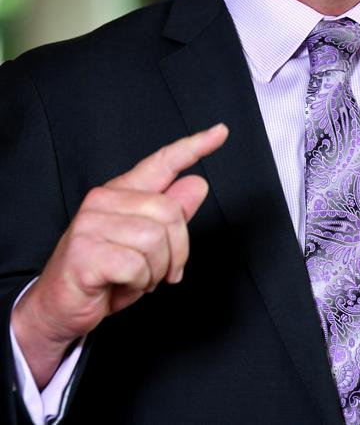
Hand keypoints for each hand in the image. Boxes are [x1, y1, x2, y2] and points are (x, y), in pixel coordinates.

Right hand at [11, 123, 227, 388]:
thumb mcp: (147, 245)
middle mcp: (105, 199)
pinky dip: (139, 283)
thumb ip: (172, 214)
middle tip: (162, 273)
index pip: (163, 161)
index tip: (221, 131)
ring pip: (155, 240)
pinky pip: (137, 265)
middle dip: (177, 251)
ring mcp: (91, 223)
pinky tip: (123, 285)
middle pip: (170, 212)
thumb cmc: (105, 275)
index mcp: (122, 191)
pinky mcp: (85, 252)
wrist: (59, 308)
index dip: (194, 146)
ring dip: (156, 271)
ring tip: (138, 279)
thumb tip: (198, 183)